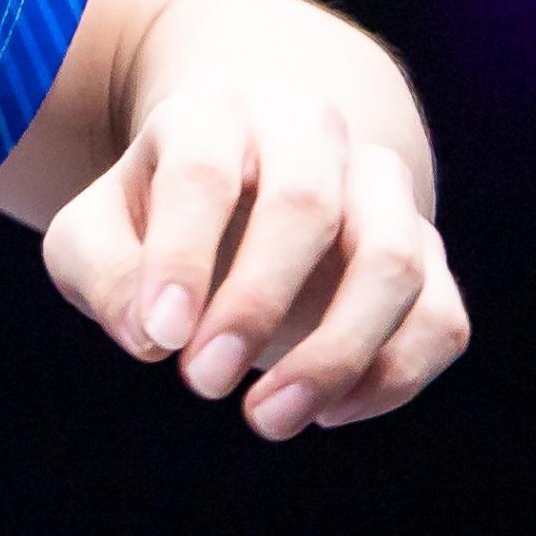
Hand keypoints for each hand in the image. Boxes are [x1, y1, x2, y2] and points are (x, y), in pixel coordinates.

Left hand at [38, 89, 467, 438]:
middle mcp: (310, 135)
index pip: (203, 170)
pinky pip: (441, 318)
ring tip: (266, 419)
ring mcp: (381, 190)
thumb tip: (151, 336)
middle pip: (307, 204)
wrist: (238, 191)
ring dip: (336, 354)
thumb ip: (104, 273)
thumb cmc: (151, 219)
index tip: (157, 339)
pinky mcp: (426, 251)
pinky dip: (393, 377)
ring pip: (394, 262)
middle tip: (202, 382)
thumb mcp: (94, 234)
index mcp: (214, 115)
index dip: (181, 257)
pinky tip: (326, 413)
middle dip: (256, 304)